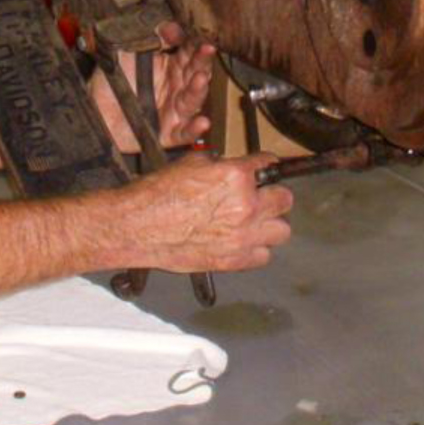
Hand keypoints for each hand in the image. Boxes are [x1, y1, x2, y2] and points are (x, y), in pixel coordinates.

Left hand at [90, 23, 215, 154]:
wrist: (93, 112)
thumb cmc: (111, 83)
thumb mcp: (127, 52)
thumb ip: (151, 39)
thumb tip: (171, 27)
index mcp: (170, 67)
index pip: (188, 53)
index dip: (195, 43)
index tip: (201, 34)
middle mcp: (176, 88)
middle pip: (196, 73)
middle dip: (202, 61)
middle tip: (207, 49)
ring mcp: (174, 111)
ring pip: (193, 101)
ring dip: (199, 90)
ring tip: (200, 79)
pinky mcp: (167, 134)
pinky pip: (184, 133)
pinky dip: (194, 129)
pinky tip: (203, 123)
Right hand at [110, 152, 293, 273]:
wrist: (139, 227)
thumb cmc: (158, 194)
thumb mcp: (190, 163)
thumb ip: (219, 165)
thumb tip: (229, 167)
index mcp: (236, 176)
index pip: (268, 165)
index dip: (266, 165)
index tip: (265, 169)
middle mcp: (246, 206)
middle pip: (285, 200)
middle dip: (273, 195)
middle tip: (262, 196)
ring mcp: (243, 236)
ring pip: (282, 231)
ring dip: (270, 224)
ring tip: (256, 221)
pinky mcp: (234, 261)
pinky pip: (264, 256)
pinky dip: (257, 249)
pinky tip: (243, 242)